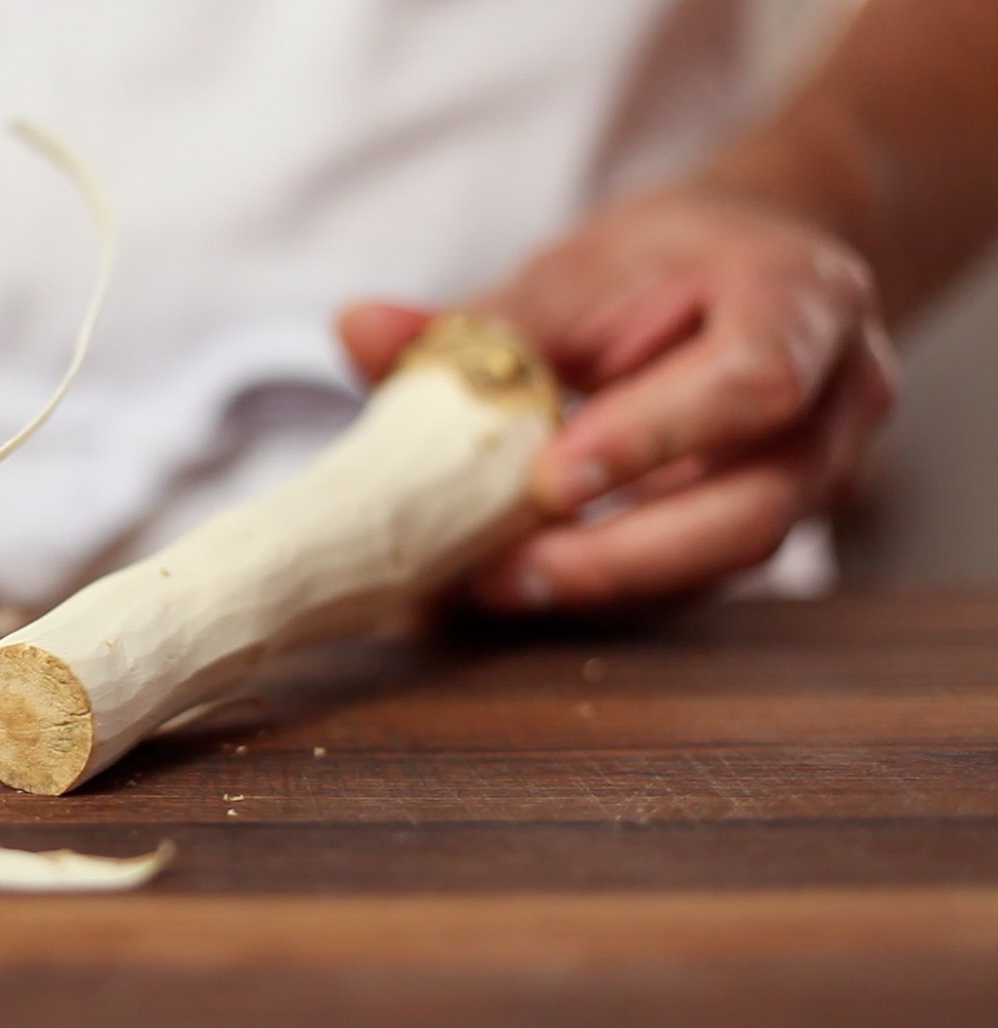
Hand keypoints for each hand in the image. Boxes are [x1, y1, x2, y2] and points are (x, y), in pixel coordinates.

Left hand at [340, 187, 898, 612]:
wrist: (750, 271)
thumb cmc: (663, 264)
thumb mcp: (577, 268)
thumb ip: (480, 318)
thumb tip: (359, 330)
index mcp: (803, 302)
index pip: (751, 384)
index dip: (651, 437)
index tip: (549, 480)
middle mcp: (837, 401)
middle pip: (753, 510)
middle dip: (617, 557)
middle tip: (497, 576)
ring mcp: (818, 477)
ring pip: (723, 562)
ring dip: (599, 588)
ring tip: (480, 591)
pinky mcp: (764, 529)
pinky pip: (690, 581)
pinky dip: (597, 594)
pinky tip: (504, 592)